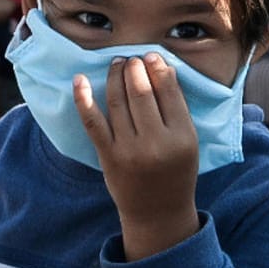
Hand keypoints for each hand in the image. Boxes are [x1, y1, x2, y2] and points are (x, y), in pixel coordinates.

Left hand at [75, 53, 198, 260]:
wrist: (157, 212)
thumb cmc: (176, 172)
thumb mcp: (189, 143)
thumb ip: (177, 110)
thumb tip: (161, 69)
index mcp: (182, 137)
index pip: (169, 92)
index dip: (158, 69)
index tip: (151, 56)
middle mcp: (156, 143)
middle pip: (141, 93)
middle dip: (134, 69)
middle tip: (131, 59)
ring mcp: (129, 150)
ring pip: (117, 102)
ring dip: (114, 77)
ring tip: (116, 64)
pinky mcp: (108, 156)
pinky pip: (93, 121)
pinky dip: (83, 99)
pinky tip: (79, 80)